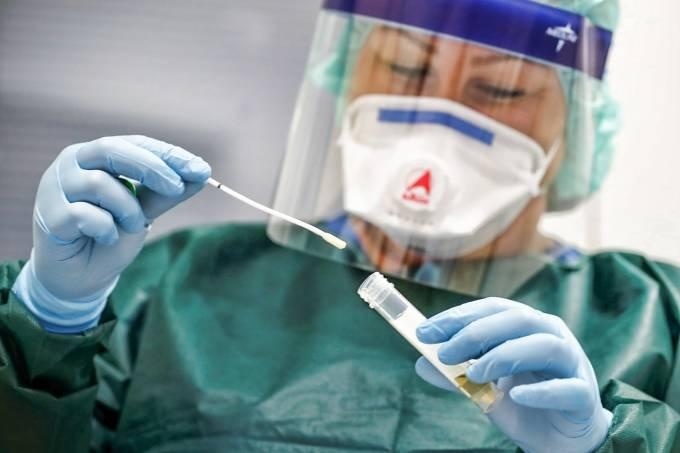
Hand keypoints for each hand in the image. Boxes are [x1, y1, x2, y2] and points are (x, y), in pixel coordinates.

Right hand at [12, 136, 210, 332]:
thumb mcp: (144, 210)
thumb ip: (166, 192)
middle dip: (151, 168)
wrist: (81, 276)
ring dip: (127, 210)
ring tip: (131, 226)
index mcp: (96, 155)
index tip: (201, 170)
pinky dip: (105, 228)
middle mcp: (72, 163)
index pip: (135, 143)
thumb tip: (202, 174)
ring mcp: (55, 187)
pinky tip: (104, 237)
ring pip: (99, 184)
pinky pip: (84, 214)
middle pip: (111, 150)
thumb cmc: (110, 235)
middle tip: (177, 188)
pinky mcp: (48, 215)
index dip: (169, 154)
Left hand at [415, 298, 611, 452]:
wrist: (560, 442)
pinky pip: (567, 388)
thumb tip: (421, 364)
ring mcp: (572, 364)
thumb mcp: (483, 389)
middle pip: (518, 319)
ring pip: (545, 346)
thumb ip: (457, 375)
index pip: (492, 309)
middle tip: (444, 353)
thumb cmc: (523, 405)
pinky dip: (541, 390)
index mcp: (526, 326)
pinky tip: (516, 395)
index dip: (458, 317)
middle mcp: (552, 335)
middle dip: (476, 333)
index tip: (425, 332)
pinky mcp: (584, 396)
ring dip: (505, 355)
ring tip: (474, 373)